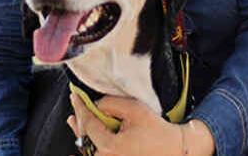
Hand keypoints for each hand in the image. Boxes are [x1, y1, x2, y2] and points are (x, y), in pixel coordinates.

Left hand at [67, 93, 181, 155]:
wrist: (173, 150)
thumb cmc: (156, 130)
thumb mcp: (134, 110)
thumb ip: (111, 104)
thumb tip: (96, 105)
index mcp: (110, 146)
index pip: (88, 124)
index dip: (81, 108)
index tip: (75, 96)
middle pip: (84, 138)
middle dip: (79, 120)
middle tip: (75, 104)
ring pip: (88, 148)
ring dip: (81, 133)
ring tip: (74, 120)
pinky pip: (97, 153)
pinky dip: (89, 143)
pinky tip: (84, 135)